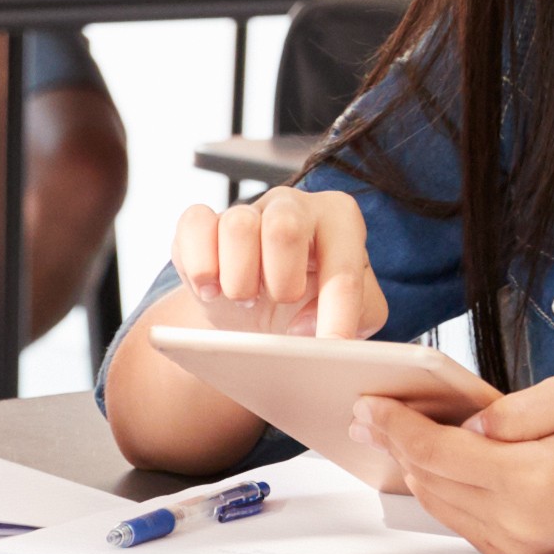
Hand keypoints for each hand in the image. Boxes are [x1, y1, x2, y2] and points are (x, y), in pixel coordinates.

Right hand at [164, 190, 387, 340]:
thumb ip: (357, 315)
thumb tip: (307, 326)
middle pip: (285, 229)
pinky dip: (200, 266)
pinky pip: (196, 224)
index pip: (344, 268)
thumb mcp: (353, 312)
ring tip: (245, 298)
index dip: (337, 315)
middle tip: (280, 303)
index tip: (330, 348)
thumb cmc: (309, 305)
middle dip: (281, 282)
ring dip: (239, 280)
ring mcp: (246, 208)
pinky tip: (210, 290)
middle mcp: (294, 205)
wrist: (256, 309)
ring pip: (238, 227)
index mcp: (340, 220)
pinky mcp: (201, 220)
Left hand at [366, 375, 553, 553]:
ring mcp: (514, 547)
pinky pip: (460, 518)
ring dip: (411, 467)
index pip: (437, 453)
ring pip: (438, 502)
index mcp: (529, 484)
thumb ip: (515, 412)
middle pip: (427, 481)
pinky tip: (429, 459)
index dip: (395, 425)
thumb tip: (464, 427)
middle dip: (393, 444)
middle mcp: (515, 525)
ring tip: (386, 431)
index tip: (367, 402)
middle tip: (364, 412)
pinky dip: (440, 487)